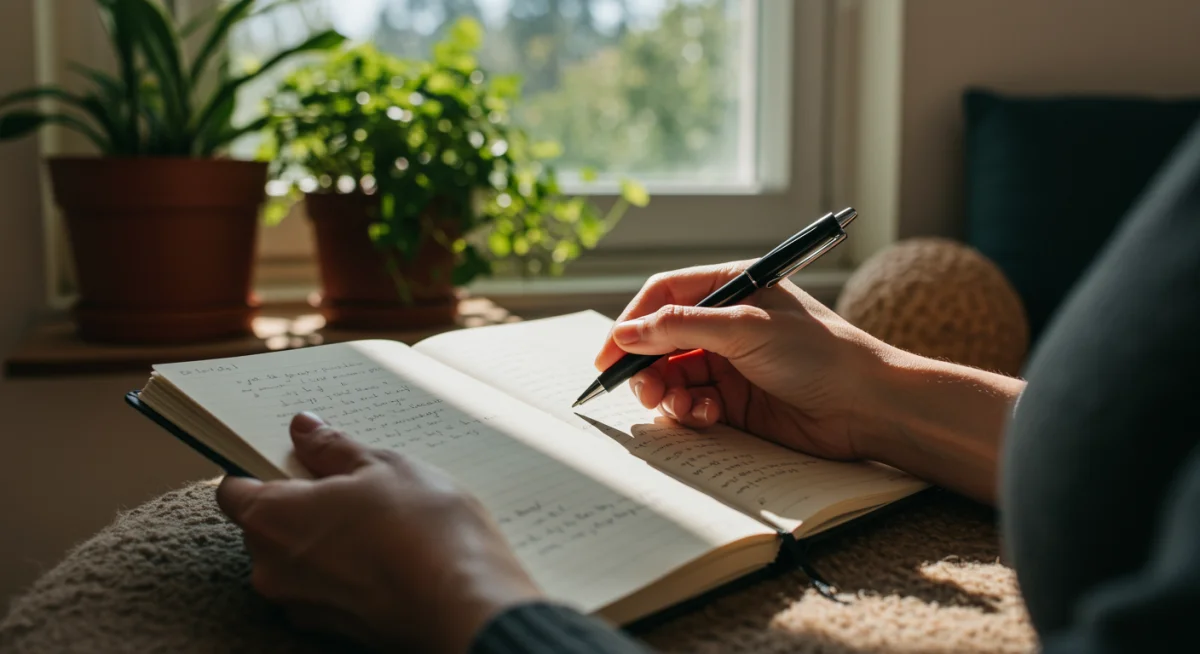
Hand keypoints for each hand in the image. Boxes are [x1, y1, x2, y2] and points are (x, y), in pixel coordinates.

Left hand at [216, 413, 541, 652]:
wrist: (466, 607)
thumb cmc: (423, 532)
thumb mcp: (383, 467)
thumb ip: (333, 447)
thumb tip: (305, 429)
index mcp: (270, 520)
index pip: (234, 488)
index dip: (263, 465)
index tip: (299, 454)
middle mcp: (272, 570)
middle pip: (268, 524)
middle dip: (305, 500)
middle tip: (356, 479)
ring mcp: (302, 606)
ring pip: (301, 557)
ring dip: (330, 535)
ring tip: (385, 516)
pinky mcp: (335, 629)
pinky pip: (328, 586)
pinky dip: (349, 567)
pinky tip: (392, 550)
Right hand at [595, 261, 897, 460]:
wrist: (868, 406)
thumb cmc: (819, 353)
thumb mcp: (745, 330)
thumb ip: (681, 328)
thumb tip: (625, 333)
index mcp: (731, 287)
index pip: (663, 295)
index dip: (631, 322)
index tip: (608, 354)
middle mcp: (726, 322)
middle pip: (660, 340)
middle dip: (646, 366)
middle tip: (642, 389)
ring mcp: (729, 363)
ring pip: (672, 376)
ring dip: (667, 393)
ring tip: (678, 405)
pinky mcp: (735, 402)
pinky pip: (692, 404)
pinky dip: (691, 412)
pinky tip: (708, 416)